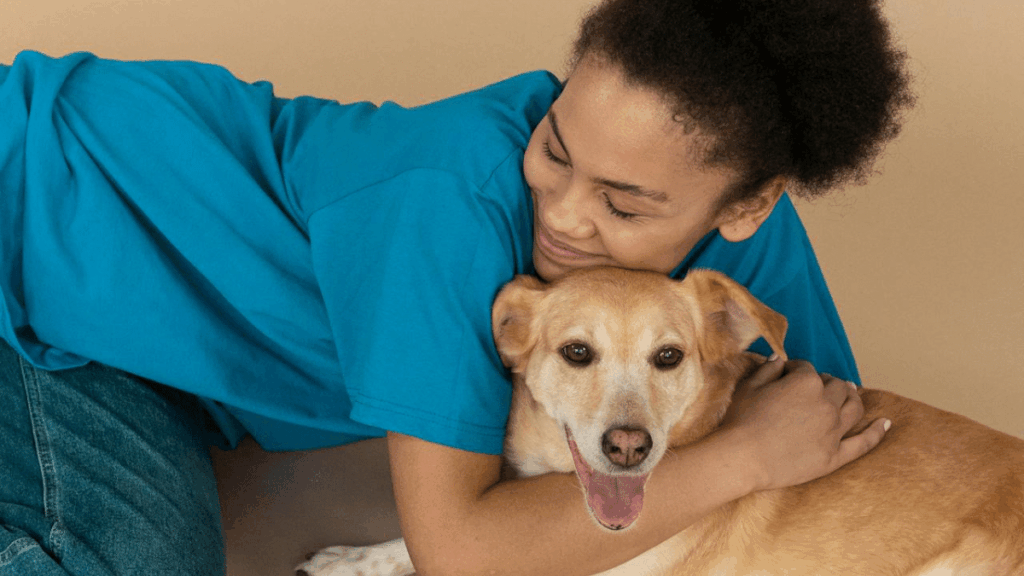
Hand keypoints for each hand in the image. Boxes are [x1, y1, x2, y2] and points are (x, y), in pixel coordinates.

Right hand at [718, 357, 889, 491]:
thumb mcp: (749, 387)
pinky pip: (864, 443)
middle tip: (818, 386)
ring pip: (854, 408)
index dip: (795, 369)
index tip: (785, 375)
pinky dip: (877, 432)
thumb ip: (768, 369)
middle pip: (835, 386)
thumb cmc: (741, 420)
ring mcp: (834, 430)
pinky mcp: (835, 455)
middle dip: (827, 382)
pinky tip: (886, 423)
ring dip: (853, 398)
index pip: (805, 368)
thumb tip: (779, 359)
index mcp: (806, 382)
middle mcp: (826, 403)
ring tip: (850, 394)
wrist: (743, 458)